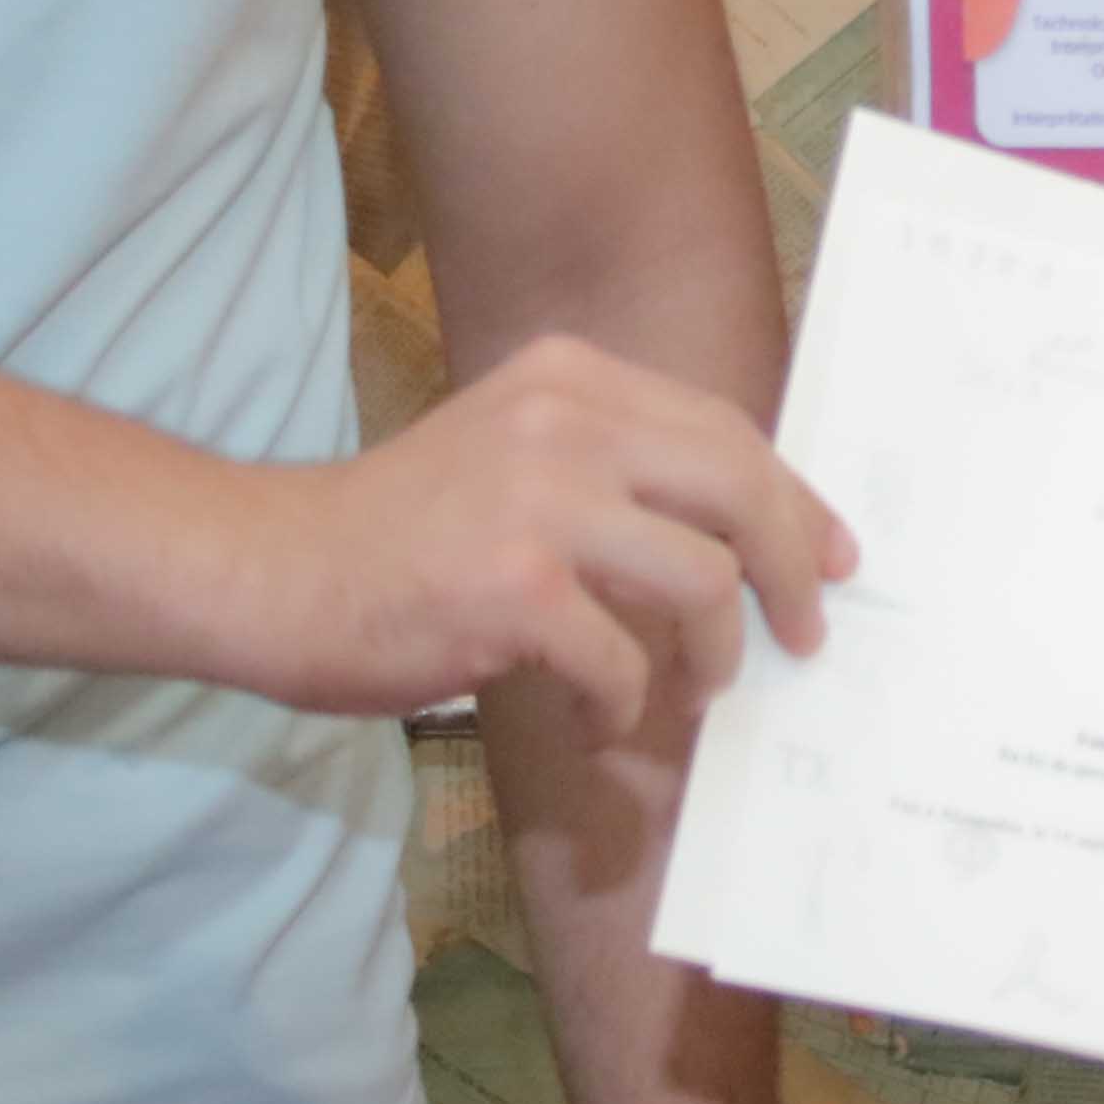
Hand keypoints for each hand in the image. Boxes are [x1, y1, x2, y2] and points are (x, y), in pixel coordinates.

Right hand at [260, 331, 848, 731]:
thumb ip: (613, 472)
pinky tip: (589, 725)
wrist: (269, 570)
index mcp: (570, 378)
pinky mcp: (512, 586)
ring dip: (714, 656)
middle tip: (803, 637)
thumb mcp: (512, 456)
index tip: (833, 558)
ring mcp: (539, 499)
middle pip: (742, 486)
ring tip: (688, 694)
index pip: (726, 430)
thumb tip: (744, 539)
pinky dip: (621, 710)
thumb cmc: (396, 535)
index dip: (796, 501)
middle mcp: (563, 420)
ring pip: (705, 580)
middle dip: (795, 570)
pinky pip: (623, 664)